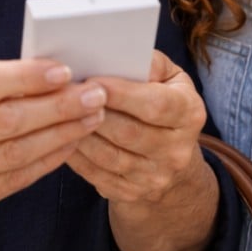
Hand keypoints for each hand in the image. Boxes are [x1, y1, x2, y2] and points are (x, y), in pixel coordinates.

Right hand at [0, 59, 107, 227]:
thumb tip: (41, 71)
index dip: (28, 77)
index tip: (63, 70)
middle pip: (10, 121)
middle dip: (59, 106)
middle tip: (94, 93)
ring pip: (19, 152)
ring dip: (63, 134)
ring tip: (92, 117)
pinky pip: (17, 179)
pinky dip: (48, 160)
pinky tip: (70, 144)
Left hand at [66, 50, 207, 203]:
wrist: (170, 152)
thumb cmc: (162, 99)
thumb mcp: (168, 76)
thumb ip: (150, 63)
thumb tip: (122, 56)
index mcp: (190, 113)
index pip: (156, 105)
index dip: (122, 94)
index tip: (93, 79)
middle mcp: (178, 151)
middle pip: (129, 133)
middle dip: (94, 112)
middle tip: (67, 94)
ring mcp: (156, 177)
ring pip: (109, 157)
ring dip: (80, 134)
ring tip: (60, 113)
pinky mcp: (132, 194)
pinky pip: (97, 175)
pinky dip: (76, 156)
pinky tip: (62, 136)